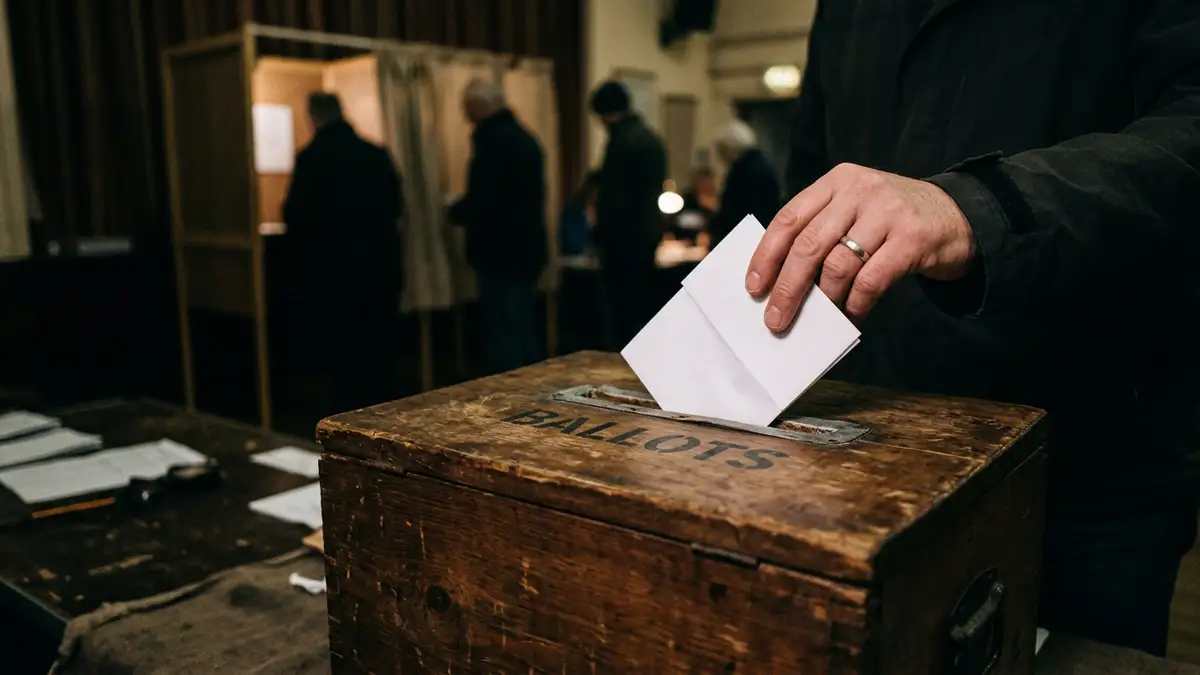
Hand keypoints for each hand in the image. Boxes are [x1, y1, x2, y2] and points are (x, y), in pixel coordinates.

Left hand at [745, 163, 976, 330]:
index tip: (753, 288)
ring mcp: (888, 212)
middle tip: (775, 319)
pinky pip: (871, 280)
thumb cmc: (893, 221)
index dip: (766, 256)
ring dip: (824, 300)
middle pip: (808, 245)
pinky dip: (856, 303)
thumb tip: (780, 283)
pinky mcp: (912, 238)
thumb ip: (823, 231)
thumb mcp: (856, 209)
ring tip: (820, 319)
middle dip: (787, 288)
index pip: (789, 219)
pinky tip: (852, 315)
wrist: (959, 216)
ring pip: (837, 265)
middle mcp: (859, 190)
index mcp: (837, 181)